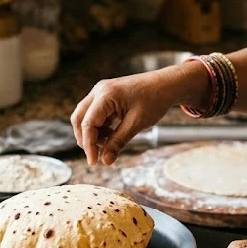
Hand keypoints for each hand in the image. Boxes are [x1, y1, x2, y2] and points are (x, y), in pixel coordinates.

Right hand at [70, 64, 207, 165]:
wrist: (167, 85)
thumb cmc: (155, 100)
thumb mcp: (137, 124)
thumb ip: (119, 142)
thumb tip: (105, 160)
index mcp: (106, 95)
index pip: (87, 123)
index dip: (89, 145)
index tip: (94, 162)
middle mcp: (99, 91)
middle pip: (79, 119)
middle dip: (86, 139)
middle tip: (97, 155)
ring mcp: (101, 92)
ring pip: (85, 117)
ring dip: (93, 133)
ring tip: (110, 144)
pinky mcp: (106, 96)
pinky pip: (95, 114)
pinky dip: (100, 127)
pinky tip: (112, 135)